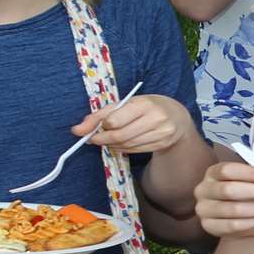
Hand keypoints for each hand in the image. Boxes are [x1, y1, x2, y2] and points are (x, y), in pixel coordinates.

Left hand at [74, 95, 190, 154]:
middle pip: (120, 135)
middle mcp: (155, 118)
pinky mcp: (162, 144)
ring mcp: (161, 133)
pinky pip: (135, 150)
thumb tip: (76, 130)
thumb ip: (100, 115)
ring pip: (127, 145)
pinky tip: (120, 144)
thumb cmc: (146, 106)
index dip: (102, 126)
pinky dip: (122, 149)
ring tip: (107, 140)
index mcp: (144, 103)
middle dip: (102, 139)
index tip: (97, 126)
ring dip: (111, 145)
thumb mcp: (126, 103)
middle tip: (94, 139)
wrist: (177, 117)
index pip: (115, 120)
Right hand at [195, 158, 253, 238]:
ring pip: (233, 209)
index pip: (229, 170)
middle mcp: (204, 189)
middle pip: (230, 190)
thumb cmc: (251, 194)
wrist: (244, 221)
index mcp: (214, 172)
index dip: (253, 173)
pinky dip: (252, 222)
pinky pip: (232, 225)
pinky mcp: (209, 226)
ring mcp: (204, 209)